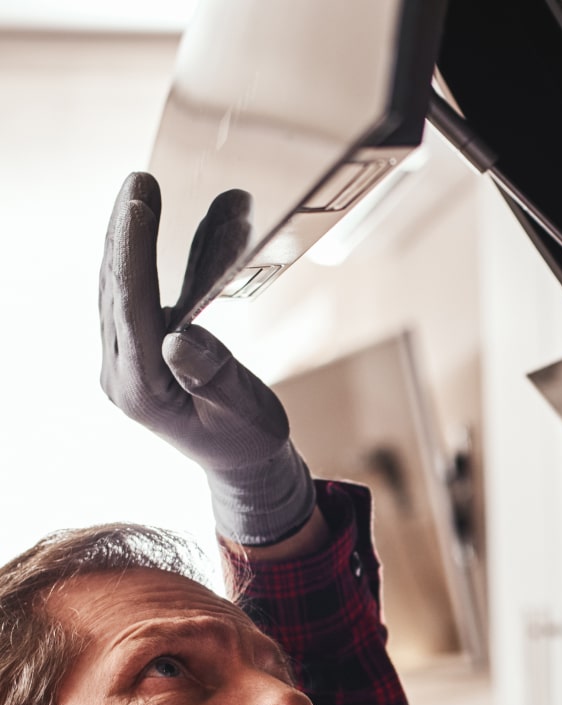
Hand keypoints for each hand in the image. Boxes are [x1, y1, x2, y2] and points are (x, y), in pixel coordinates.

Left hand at [98, 172, 314, 545]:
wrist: (243, 466)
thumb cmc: (249, 442)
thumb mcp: (241, 413)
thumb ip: (211, 377)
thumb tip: (178, 338)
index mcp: (141, 392)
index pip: (130, 309)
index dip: (134, 252)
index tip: (140, 204)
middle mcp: (119, 375)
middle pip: (114, 290)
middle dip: (125, 231)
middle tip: (138, 181)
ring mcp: (123, 364)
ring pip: (117, 289)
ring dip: (129, 238)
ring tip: (142, 191)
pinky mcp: (135, 353)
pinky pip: (134, 298)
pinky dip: (146, 260)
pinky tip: (154, 227)